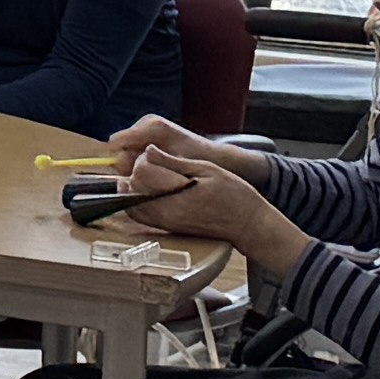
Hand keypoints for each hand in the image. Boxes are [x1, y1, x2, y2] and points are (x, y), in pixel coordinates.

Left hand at [108, 119, 303, 270]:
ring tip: (151, 175)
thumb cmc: (234, 196)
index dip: (144, 159)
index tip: (155, 154)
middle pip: (131, 189)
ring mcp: (165, 223)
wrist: (248, 224)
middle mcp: (165, 213)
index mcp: (176, 196)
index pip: (140, 174)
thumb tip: (149, 150)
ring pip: (131, 204)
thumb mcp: (207, 169)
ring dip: (135, 187)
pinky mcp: (167, 228)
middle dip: (137, 173)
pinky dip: (139, 201)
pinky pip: (141, 215)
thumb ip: (174, 162)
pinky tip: (151, 190)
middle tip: (152, 163)